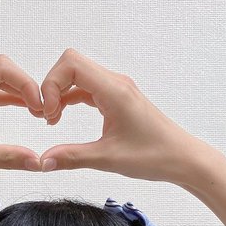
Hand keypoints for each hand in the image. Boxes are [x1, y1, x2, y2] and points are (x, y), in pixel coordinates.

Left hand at [0, 54, 46, 191]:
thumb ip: (7, 157)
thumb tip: (37, 161)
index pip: (2, 68)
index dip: (27, 84)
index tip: (39, 107)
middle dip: (24, 85)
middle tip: (40, 110)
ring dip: (13, 91)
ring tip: (33, 111)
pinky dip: (0, 98)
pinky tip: (16, 108)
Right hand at [37, 48, 206, 184]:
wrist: (181, 158)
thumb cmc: (154, 156)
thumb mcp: (108, 159)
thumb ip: (73, 158)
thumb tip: (43, 161)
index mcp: (114, 90)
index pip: (71, 63)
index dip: (52, 84)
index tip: (49, 114)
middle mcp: (115, 83)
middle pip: (71, 64)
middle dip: (52, 86)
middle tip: (48, 117)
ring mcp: (116, 89)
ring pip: (78, 75)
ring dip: (60, 93)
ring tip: (53, 120)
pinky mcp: (117, 98)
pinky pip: (87, 88)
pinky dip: (70, 98)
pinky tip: (63, 117)